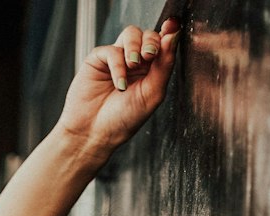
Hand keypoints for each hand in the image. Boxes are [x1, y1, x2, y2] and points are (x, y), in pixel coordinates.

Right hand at [57, 19, 181, 161]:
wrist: (94, 133)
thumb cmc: (123, 120)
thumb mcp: (152, 94)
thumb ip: (165, 65)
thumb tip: (174, 35)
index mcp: (151, 71)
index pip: (162, 44)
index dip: (168, 32)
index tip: (171, 27)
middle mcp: (135, 62)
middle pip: (147, 34)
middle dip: (150, 42)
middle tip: (149, 56)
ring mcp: (117, 59)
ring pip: (130, 33)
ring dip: (135, 47)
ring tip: (133, 66)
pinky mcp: (98, 59)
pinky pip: (112, 50)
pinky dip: (118, 66)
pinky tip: (119, 84)